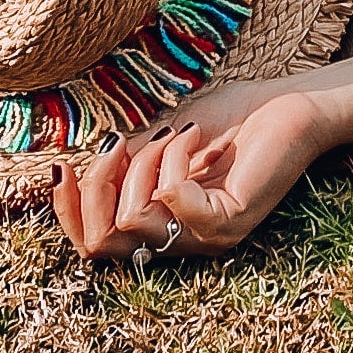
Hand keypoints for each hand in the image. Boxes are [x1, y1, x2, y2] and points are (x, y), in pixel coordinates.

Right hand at [47, 90, 341, 265]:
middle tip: (117, 143)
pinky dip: (172, 156)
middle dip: (94, 187)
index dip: (67, 211)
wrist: (290, 106)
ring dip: (142, 161)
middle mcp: (180, 241)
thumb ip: (125, 162)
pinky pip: (171, 198)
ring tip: (175, 130)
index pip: (94, 246)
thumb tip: (77, 168)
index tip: (62, 167)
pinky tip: (195, 135)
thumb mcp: (161, 140)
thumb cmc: (230, 121)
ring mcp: (205, 237)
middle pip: (101, 245)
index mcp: (161, 226)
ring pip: (132, 218)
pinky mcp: (228, 222)